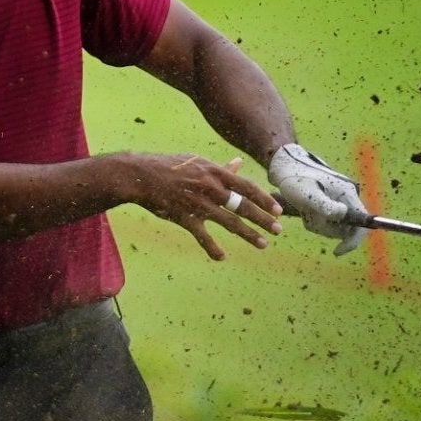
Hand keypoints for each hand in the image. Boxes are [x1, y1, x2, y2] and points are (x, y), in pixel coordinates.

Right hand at [124, 153, 281, 261]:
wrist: (141, 175)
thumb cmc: (170, 167)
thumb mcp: (198, 163)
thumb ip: (220, 168)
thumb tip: (238, 163)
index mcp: (215, 172)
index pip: (247, 186)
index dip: (264, 199)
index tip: (278, 210)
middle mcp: (210, 187)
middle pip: (243, 205)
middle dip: (263, 219)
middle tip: (279, 230)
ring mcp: (198, 203)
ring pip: (229, 221)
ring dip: (249, 234)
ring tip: (263, 243)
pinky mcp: (184, 217)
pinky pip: (202, 236)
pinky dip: (212, 248)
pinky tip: (222, 257)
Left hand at [266, 143, 366, 255]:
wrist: (284, 166)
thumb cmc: (295, 178)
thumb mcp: (307, 194)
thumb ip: (325, 206)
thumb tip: (343, 215)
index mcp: (347, 194)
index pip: (362, 223)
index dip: (353, 241)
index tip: (336, 251)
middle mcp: (346, 199)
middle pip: (345, 228)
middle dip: (325, 227)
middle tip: (308, 216)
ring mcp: (337, 203)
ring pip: (332, 227)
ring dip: (317, 223)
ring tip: (304, 210)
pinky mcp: (328, 205)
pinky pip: (324, 222)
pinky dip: (313, 220)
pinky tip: (303, 210)